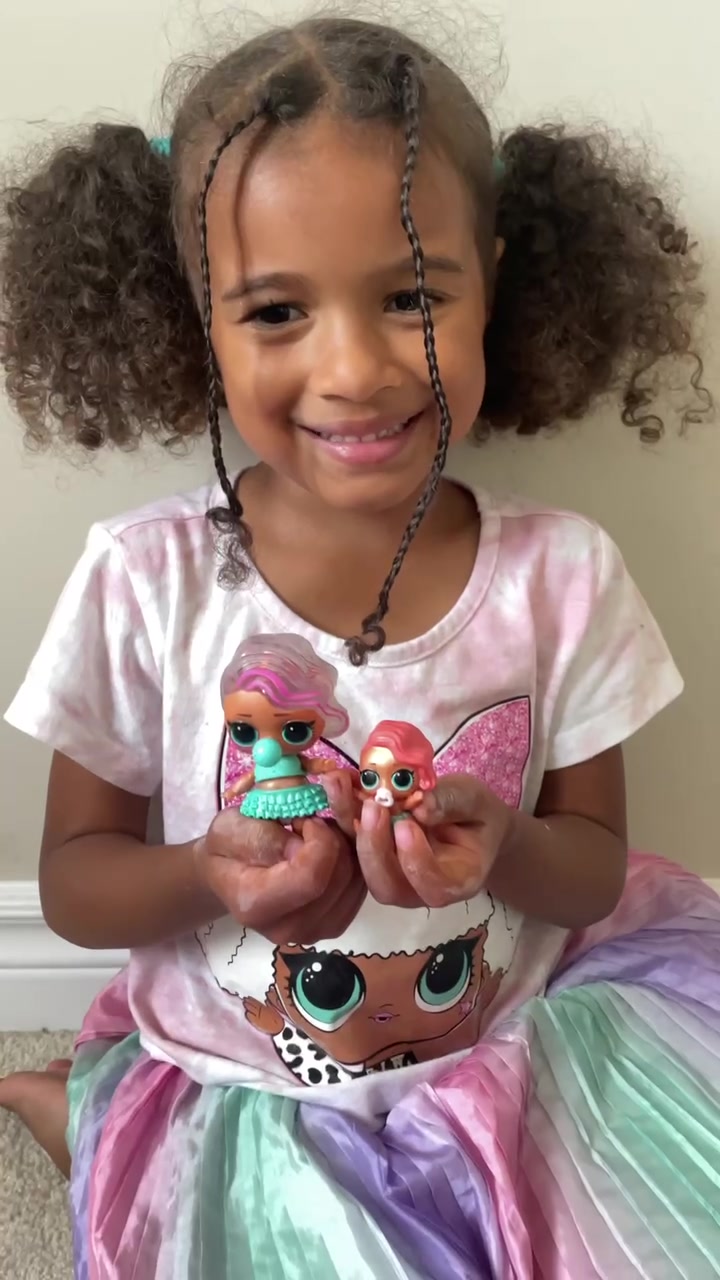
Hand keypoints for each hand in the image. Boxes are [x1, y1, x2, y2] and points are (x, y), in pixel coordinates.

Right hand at [196, 808, 365, 944]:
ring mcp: (314, 932)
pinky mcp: (334, 926)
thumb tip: (300, 846)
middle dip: (335, 838)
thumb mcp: (230, 827)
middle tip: (313, 822)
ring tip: (319, 836)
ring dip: (348, 847)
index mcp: (256, 905)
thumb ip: (261, 835)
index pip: (310, 878)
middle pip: (339, 877)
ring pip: (356, 881)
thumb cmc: (227, 847)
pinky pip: (361, 887)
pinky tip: (331, 850)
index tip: (306, 820)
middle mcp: (287, 929)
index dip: (319, 839)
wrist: (228, 875)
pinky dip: (355, 861)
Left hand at [355, 774, 515, 908]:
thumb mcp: (474, 801)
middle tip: (372, 805)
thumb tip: (420, 806)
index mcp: (457, 881)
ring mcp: (392, 876)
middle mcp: (420, 889)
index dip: (417, 863)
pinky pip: (353, 843)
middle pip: (389, 886)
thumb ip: (451, 803)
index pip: (435, 888)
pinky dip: (343, 814)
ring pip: (364, 868)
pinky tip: (336, 783)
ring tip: (343, 788)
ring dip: (351, 828)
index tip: (407, 826)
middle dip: (375, 847)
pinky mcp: (372, 856)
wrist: (466, 819)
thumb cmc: (477, 814)